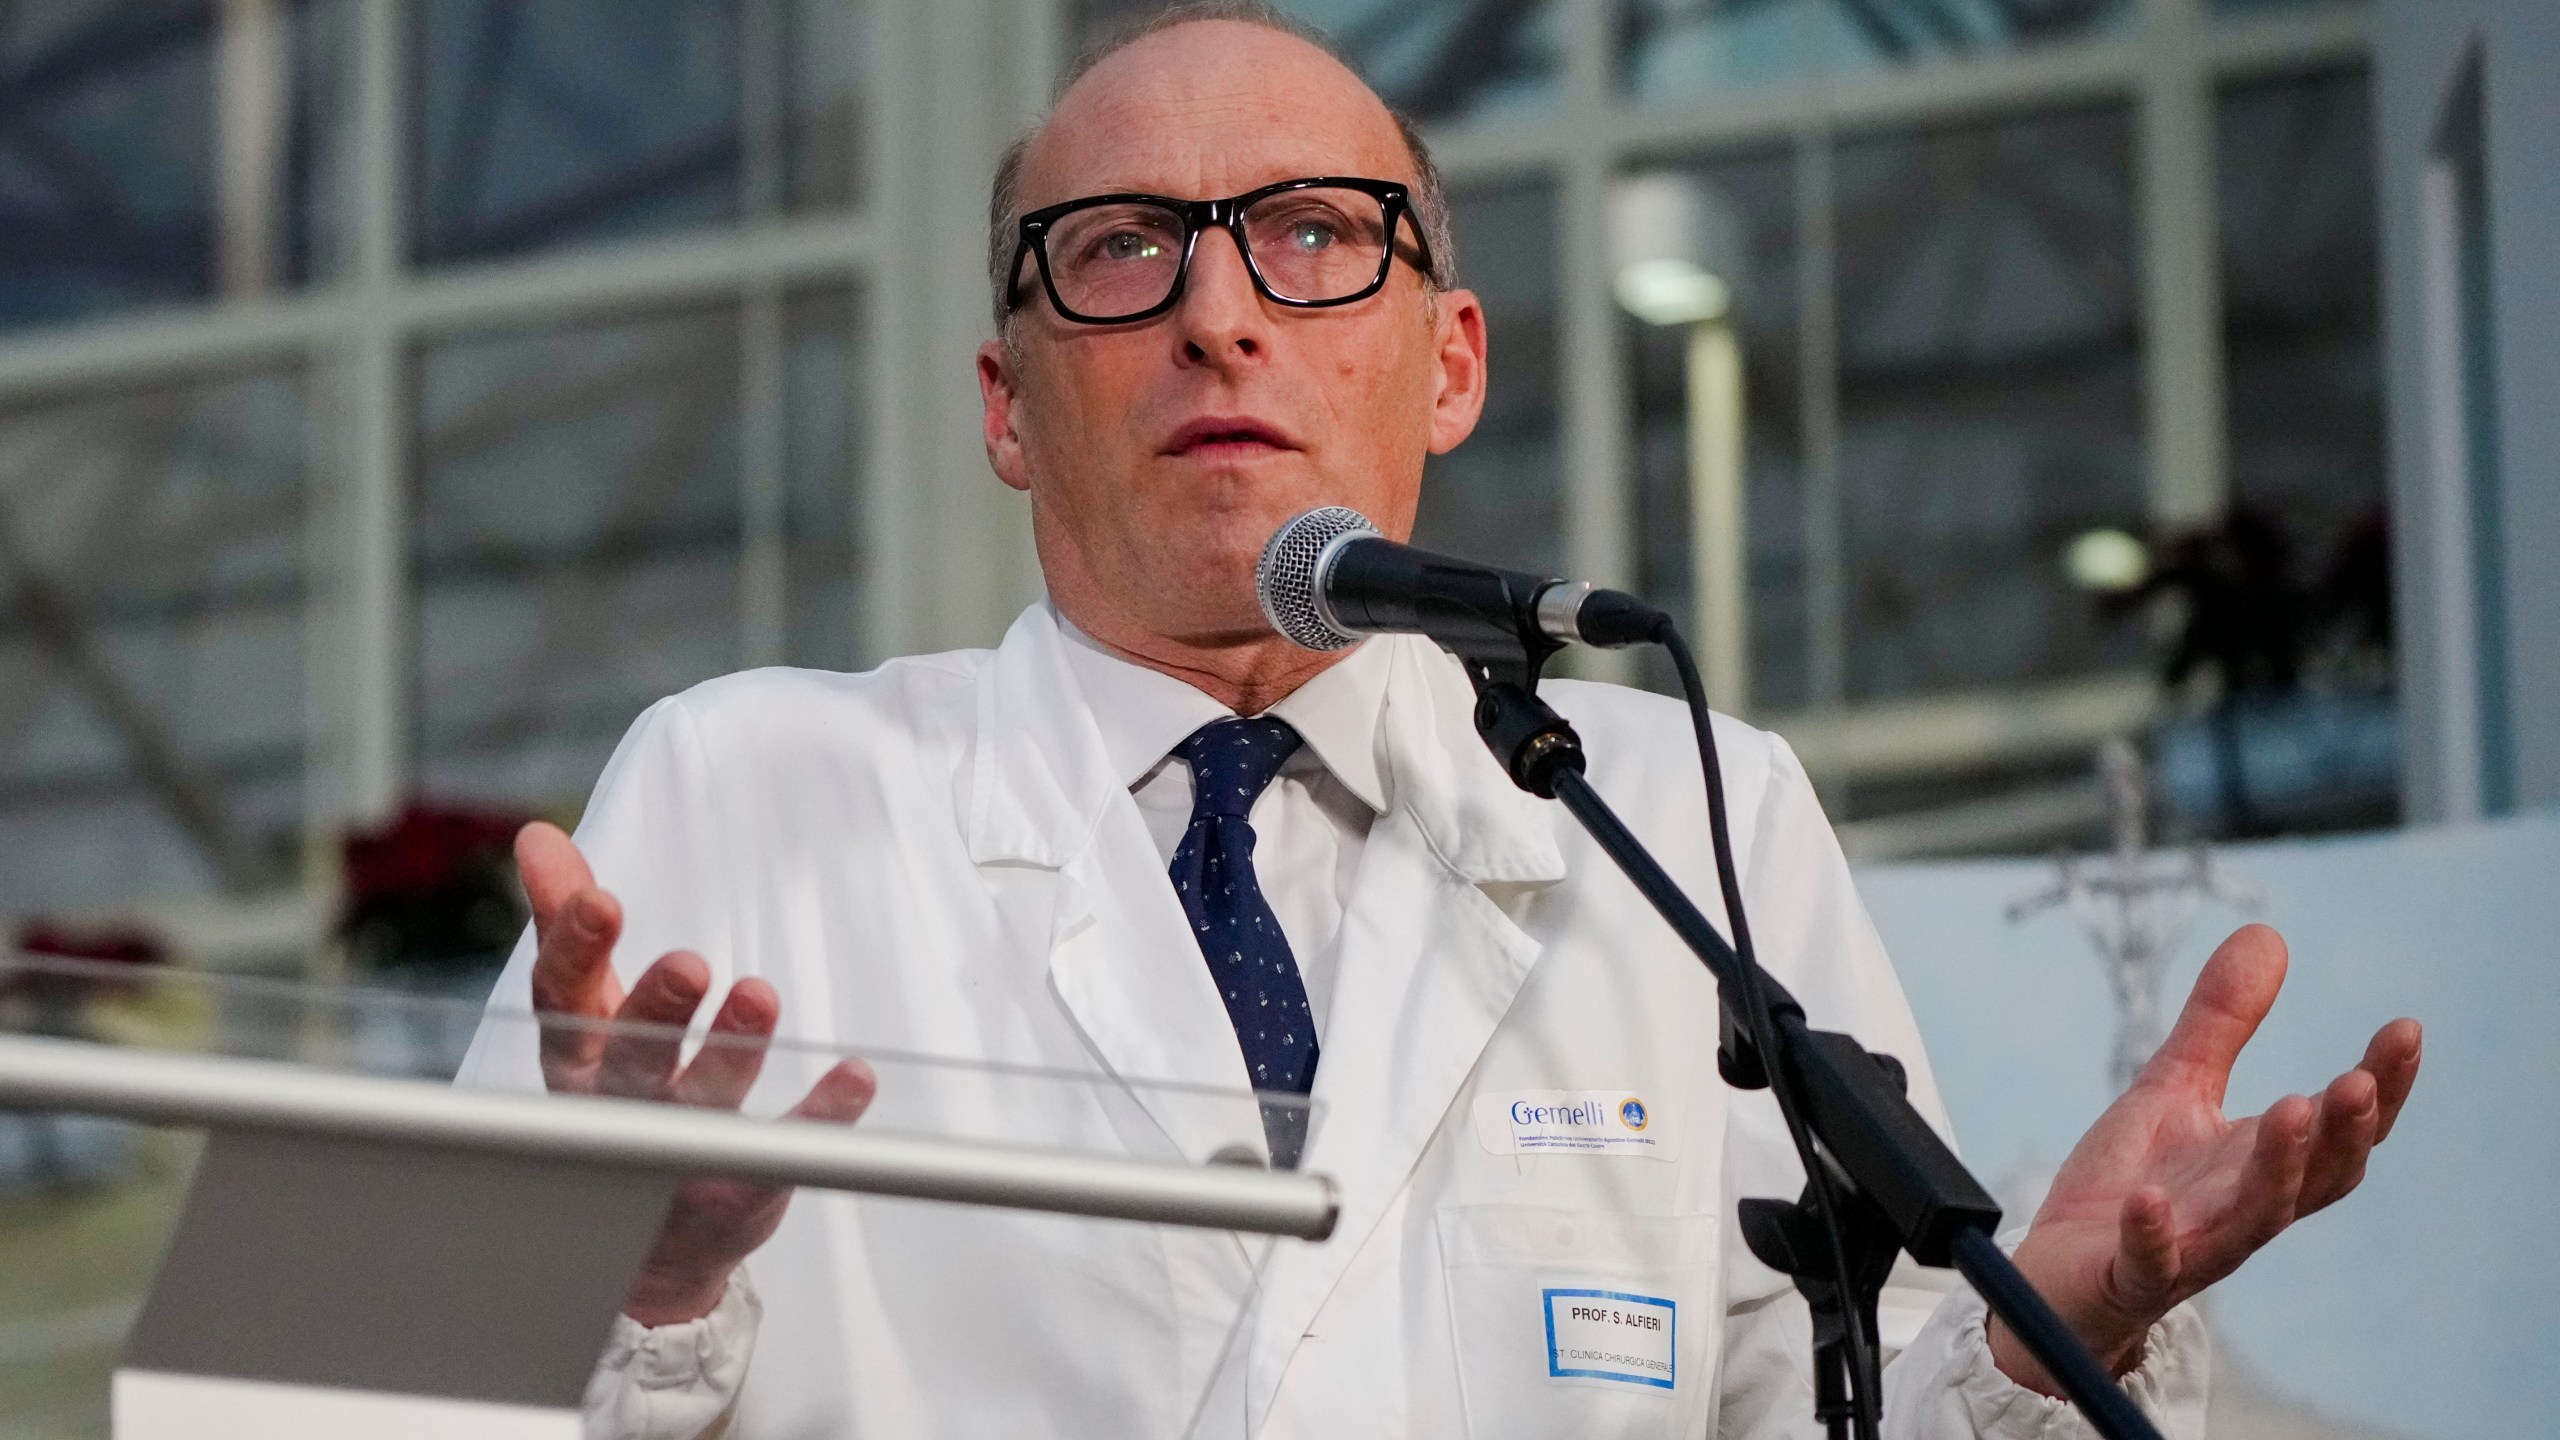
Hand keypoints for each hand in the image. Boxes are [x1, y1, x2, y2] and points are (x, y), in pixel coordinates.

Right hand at [516, 821, 876, 1325]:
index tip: (600, 902)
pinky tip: (855, 1077)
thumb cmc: (617, 1098)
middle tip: (689, 962)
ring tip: (760, 995)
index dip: (576, 952)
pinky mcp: (739, 1190)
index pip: (564, 998)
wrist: (648, 1249)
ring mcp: (678, 1155)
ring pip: (702, 1105)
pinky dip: (819, 1116)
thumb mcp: (590, 1013)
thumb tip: (536, 837)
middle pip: (631, 1057)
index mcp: (579, 1055)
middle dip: (657, 1010)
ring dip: (732, 1052)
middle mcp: (619, 1107)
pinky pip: (782, 1152)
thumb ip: (571, 928)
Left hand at [1990, 923, 2419, 1392]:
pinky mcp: (2131, 1276)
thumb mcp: (2174, 1088)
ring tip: (2291, 1109)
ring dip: (2277, 1167)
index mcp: (2262, 1165)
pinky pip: (2149, 1261)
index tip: (2405, 1031)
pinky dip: (2153, 1234)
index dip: (2381, 1088)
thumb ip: (2221, 1023)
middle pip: (2317, 1179)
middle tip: (2358, 1080)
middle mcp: (2243, 1210)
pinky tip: (2148, 1201)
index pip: (2340, 1130)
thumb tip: (2269, 935)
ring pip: (2253, 1219)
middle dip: (2343, 1130)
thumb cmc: (2131, 1184)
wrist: (2059, 1274)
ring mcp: (2192, 1248)